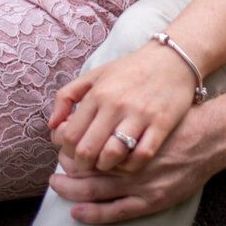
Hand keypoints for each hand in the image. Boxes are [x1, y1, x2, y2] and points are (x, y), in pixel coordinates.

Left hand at [48, 42, 197, 174]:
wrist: (172, 59)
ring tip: (107, 164)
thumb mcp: (96, 74)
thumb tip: (52, 125)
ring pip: (112, 156)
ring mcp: (139, 114)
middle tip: (87, 166)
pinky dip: (132, 165)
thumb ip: (68, 96)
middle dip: (82, 165)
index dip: (67, 151)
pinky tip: (130, 161)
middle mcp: (115, 104)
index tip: (73, 153)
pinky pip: (141, 155)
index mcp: (97, 93)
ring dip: (106, 166)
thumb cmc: (131, 69)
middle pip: (87, 150)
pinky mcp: (161, 123)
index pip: (70, 135)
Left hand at [49, 104, 225, 224]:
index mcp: (124, 119)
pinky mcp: (155, 195)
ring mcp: (141, 175)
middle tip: (53, 171)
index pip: (83, 136)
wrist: (211, 134)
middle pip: (86, 161)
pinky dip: (95, 212)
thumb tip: (81, 112)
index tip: (60, 146)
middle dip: (66, 167)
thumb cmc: (175, 115)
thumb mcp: (146, 101)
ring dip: (74, 189)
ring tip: (59, 186)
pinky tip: (77, 212)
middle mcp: (130, 147)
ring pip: (98, 186)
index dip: (67, 144)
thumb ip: (112, 100)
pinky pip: (119, 209)